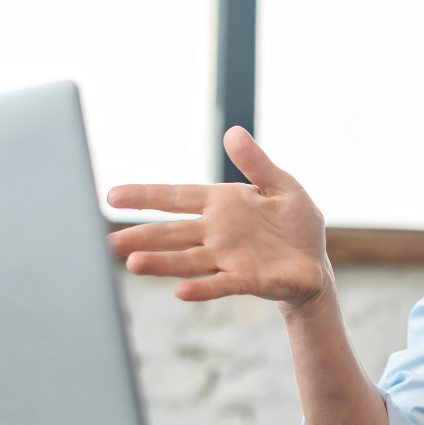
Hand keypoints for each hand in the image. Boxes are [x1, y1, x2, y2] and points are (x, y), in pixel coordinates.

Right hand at [107, 127, 326, 304]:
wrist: (315, 262)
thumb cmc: (295, 222)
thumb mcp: (282, 186)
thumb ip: (256, 163)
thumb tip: (232, 132)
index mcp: (222, 203)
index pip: (177, 197)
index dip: (146, 195)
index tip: (112, 195)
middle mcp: (217, 232)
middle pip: (172, 233)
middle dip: (142, 236)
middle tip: (109, 242)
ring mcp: (228, 258)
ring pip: (188, 260)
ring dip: (162, 263)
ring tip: (133, 265)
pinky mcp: (245, 280)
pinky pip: (219, 285)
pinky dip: (201, 289)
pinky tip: (180, 293)